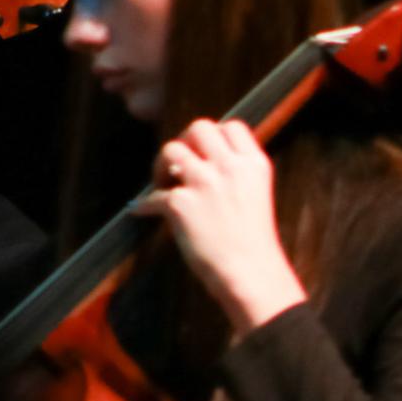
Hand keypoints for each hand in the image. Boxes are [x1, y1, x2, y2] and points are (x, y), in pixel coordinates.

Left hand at [133, 118, 304, 336]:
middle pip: (199, 128)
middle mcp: (230, 167)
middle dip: (186, 142)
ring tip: (163, 185)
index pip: (232, 126)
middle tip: (180, 165)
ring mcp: (204, 183)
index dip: (215, 135)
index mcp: (255, 165)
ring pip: (171, 150)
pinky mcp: (180, 204)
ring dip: (162, 166)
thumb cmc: (253, 243)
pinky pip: (152, 195)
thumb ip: (236, 174)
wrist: (251, 274)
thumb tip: (197, 161)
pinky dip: (146, 205)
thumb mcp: (256, 196)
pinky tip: (145, 212)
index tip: (205, 152)